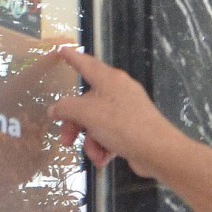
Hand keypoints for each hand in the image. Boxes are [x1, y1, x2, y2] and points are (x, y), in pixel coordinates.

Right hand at [47, 46, 184, 176]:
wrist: (158, 151)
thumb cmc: (122, 125)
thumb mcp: (88, 114)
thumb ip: (67, 109)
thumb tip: (54, 109)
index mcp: (110, 80)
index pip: (86, 64)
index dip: (72, 58)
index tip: (62, 50)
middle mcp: (119, 91)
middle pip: (87, 102)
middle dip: (75, 124)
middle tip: (66, 140)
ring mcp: (127, 110)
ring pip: (97, 122)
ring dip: (91, 141)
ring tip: (94, 155)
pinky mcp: (132, 129)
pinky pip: (110, 134)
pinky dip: (104, 147)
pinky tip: (104, 160)